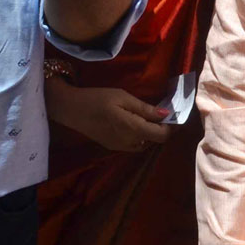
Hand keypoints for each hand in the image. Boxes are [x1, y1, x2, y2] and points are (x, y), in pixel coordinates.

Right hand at [44, 83, 168, 151]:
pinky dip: (139, 136)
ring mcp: (120, 147)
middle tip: (159, 112)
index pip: (162, 135)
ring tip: (146, 116)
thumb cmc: (98, 98)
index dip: (170, 127)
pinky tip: (133, 123)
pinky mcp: (112, 146)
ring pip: (144, 144)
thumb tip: (166, 114)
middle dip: (160, 129)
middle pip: (154, 140)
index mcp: (133, 129)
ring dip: (149, 133)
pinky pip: (133, 145)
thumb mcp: (123, 97)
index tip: (172, 114)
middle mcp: (129, 142)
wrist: (71, 109)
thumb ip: (145, 108)